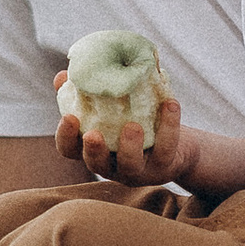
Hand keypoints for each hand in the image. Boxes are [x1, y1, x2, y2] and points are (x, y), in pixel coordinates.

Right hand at [51, 77, 190, 184]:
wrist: (180, 145)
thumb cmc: (138, 120)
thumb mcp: (113, 108)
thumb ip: (88, 93)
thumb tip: (63, 75)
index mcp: (96, 150)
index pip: (70, 150)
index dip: (66, 137)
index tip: (68, 117)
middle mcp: (113, 165)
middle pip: (96, 165)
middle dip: (93, 151)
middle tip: (92, 134)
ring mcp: (139, 170)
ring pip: (130, 166)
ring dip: (130, 147)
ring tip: (133, 125)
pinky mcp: (164, 167)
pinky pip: (166, 148)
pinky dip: (169, 126)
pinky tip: (170, 104)